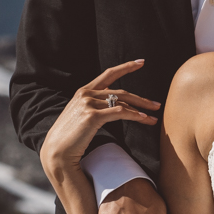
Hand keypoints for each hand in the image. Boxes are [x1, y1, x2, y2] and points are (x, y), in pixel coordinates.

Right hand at [40, 59, 160, 186]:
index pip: (108, 74)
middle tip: (156, 105)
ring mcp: (88, 104)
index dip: (126, 67)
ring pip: (122, 103)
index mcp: (83, 91)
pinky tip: (143, 119)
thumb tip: (117, 106)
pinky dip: (133, 115)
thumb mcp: (81, 116)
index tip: (141, 62)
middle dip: (141, 99)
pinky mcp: (92, 116)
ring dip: (141, 110)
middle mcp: (86, 94)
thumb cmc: (70, 138)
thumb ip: (96, 106)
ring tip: (154, 117)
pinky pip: (119, 113)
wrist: (57, 152)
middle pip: (121, 92)